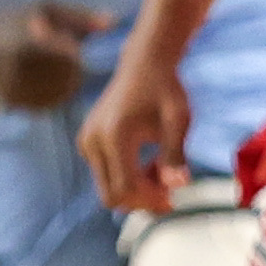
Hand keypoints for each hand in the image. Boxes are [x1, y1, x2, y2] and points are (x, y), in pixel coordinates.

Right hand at [0, 0, 103, 116]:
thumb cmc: (19, 18)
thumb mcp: (48, 9)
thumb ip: (81, 17)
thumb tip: (114, 22)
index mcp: (28, 42)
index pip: (69, 57)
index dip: (73, 52)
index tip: (68, 44)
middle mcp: (18, 67)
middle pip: (67, 77)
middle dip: (71, 69)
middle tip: (56, 56)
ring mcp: (12, 86)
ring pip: (58, 94)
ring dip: (63, 84)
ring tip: (48, 67)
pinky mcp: (9, 99)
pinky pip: (44, 104)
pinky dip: (51, 96)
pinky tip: (43, 82)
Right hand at [82, 54, 193, 213]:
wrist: (143, 65)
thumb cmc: (165, 90)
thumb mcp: (178, 121)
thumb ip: (175, 154)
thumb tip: (179, 186)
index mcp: (115, 136)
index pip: (126, 187)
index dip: (149, 200)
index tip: (174, 199)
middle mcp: (93, 141)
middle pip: (111, 194)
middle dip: (141, 200)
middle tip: (170, 194)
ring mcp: (86, 142)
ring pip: (107, 186)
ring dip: (136, 189)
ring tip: (163, 173)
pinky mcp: (87, 143)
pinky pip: (104, 174)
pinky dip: (127, 177)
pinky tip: (149, 164)